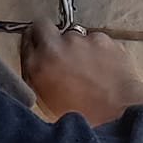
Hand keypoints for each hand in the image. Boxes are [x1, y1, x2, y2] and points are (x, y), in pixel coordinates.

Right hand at [19, 23, 142, 123]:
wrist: (117, 113)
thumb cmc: (83, 116)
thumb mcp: (47, 103)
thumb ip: (38, 78)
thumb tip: (39, 65)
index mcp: (36, 66)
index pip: (26, 41)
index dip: (34, 44)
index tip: (39, 48)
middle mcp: (53, 47)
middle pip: (42, 26)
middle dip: (48, 34)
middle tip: (59, 50)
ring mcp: (78, 40)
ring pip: (72, 35)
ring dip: (77, 47)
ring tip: (89, 68)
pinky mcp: (100, 38)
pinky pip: (95, 40)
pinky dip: (98, 50)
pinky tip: (104, 66)